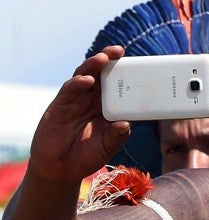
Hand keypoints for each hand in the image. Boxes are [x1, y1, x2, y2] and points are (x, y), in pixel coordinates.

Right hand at [28, 48, 131, 182]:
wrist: (61, 168)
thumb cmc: (87, 155)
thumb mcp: (108, 146)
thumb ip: (117, 135)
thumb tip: (126, 124)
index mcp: (106, 106)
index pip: (116, 84)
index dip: (124, 72)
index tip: (138, 62)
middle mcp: (91, 100)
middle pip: (100, 74)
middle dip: (108, 60)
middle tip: (119, 51)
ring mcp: (75, 101)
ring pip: (83, 76)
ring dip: (93, 66)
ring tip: (103, 59)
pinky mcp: (59, 106)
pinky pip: (69, 91)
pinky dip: (77, 83)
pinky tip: (87, 80)